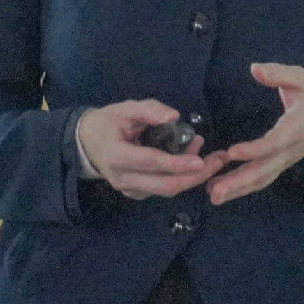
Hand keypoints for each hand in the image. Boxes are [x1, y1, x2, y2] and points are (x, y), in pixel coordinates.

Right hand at [74, 100, 218, 200]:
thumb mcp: (125, 109)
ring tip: (210, 159)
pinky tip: (192, 164)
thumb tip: (175, 116)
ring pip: (166, 191)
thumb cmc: (108, 123)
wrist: (86, 143)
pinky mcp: (135, 194)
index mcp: (117, 156)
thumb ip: (149, 110)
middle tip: (218, 161)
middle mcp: (123, 179)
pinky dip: (180, 179)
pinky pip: (162, 190)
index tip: (201, 159)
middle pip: (165, 185)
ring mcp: (129, 190)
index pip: (152, 162)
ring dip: (191, 177)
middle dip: (195, 176)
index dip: (177, 163)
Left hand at [207, 63, 303, 206]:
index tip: (231, 153)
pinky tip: (222, 190)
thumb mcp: (300, 77)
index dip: (254, 150)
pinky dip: (242, 186)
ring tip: (212, 195)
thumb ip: (278, 73)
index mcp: (297, 128)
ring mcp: (286, 159)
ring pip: (262, 178)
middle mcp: (292, 149)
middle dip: (239, 182)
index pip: (275, 143)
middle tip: (213, 191)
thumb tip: (255, 69)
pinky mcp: (280, 163)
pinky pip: (262, 178)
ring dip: (237, 189)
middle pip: (265, 169)